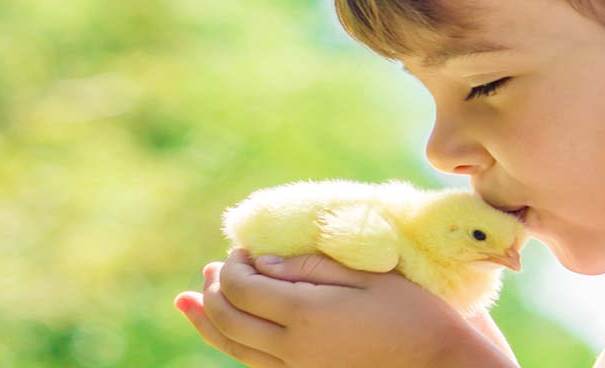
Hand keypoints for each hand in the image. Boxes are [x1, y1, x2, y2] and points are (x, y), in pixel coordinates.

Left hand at [174, 249, 516, 367]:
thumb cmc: (414, 315)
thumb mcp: (367, 278)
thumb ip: (311, 267)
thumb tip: (261, 261)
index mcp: (305, 315)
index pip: (244, 287)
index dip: (234, 264)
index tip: (242, 247)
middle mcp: (291, 350)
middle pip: (230, 319)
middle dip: (214, 290)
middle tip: (214, 267)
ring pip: (234, 349)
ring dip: (208, 321)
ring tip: (190, 301)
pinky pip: (254, 366)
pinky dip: (229, 346)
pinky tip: (220, 333)